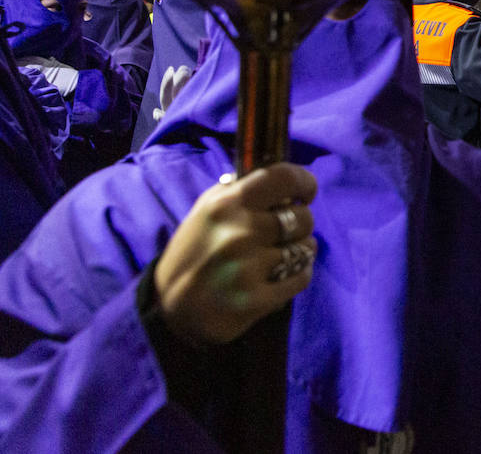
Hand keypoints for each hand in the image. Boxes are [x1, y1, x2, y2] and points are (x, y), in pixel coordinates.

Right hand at [154, 163, 317, 344]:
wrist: (170, 306)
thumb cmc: (194, 250)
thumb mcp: (207, 209)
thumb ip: (242, 190)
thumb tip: (284, 179)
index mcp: (226, 204)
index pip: (285, 178)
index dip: (304, 182)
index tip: (305, 193)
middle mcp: (239, 233)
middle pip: (304, 218)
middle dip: (299, 223)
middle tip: (283, 232)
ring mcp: (248, 269)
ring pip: (306, 248)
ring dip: (300, 250)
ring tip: (280, 254)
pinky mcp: (256, 300)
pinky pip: (301, 277)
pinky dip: (297, 275)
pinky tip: (278, 275)